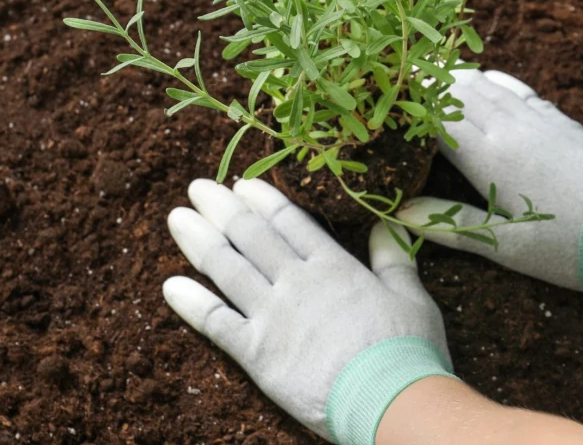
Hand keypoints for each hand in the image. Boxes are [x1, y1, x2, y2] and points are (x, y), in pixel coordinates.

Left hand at [163, 178, 454, 443]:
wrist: (389, 397)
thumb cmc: (407, 349)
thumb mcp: (412, 295)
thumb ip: (394, 257)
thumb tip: (387, 224)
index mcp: (333, 265)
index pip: (289, 222)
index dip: (262, 200)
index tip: (241, 184)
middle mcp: (296, 282)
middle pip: (251, 237)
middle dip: (221, 209)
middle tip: (197, 188)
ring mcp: (272, 316)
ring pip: (227, 269)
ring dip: (199, 241)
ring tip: (177, 218)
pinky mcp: (256, 353)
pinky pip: (216, 322)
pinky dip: (191, 303)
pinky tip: (170, 286)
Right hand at [399, 69, 582, 291]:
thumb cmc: (566, 246)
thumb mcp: (504, 246)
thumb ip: (450, 224)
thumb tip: (400, 212)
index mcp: (488, 157)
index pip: (435, 117)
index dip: (407, 105)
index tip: (381, 98)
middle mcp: (508, 128)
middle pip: (457, 91)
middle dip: (425, 84)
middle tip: (396, 76)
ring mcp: (536, 120)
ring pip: (486, 85)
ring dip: (456, 77)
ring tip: (429, 71)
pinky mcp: (559, 121)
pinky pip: (517, 90)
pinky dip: (492, 81)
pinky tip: (485, 78)